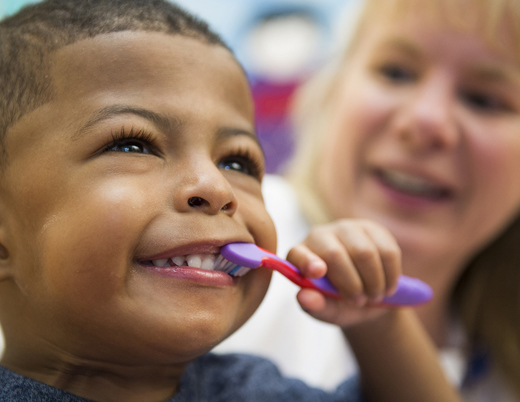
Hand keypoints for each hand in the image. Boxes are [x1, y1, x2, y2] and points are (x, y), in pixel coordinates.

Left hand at [286, 219, 401, 327]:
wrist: (366, 297)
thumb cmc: (338, 303)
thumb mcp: (327, 311)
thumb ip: (315, 306)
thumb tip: (303, 297)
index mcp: (300, 256)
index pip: (298, 254)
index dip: (307, 261)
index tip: (318, 273)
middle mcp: (319, 236)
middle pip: (335, 254)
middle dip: (352, 284)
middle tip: (359, 301)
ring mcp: (346, 229)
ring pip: (364, 252)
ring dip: (374, 281)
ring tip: (374, 296)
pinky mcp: (372, 229)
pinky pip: (387, 251)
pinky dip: (391, 274)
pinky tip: (387, 286)